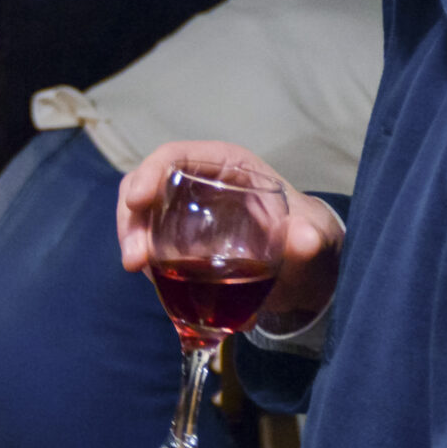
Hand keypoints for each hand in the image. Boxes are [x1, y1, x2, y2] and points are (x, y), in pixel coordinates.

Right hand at [116, 141, 342, 318]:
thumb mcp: (315, 237)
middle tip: (134, 261)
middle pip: (145, 188)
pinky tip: (162, 290)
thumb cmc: (307, 237)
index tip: (137, 201)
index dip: (150, 173)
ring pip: (141, 219)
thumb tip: (304, 240)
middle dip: (132, 220)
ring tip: (140, 273)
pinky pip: (151, 249)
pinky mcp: (177, 245)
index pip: (175, 156)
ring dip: (133, 244)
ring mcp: (183, 215)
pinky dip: (148, 268)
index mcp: (226, 166)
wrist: (305, 271)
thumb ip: (310, 238)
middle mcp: (197, 185)